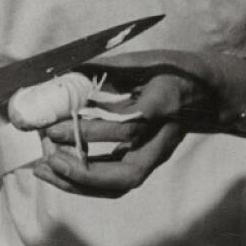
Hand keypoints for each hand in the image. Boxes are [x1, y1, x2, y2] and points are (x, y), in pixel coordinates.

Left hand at [26, 49, 244, 196]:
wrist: (204, 90)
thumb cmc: (169, 69)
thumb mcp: (142, 61)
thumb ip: (107, 68)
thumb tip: (62, 72)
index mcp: (166, 103)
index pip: (134, 123)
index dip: (94, 130)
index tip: (55, 127)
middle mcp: (164, 137)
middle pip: (129, 172)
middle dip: (85, 172)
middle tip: (49, 156)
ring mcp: (157, 154)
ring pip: (121, 183)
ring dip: (79, 182)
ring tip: (42, 168)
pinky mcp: (146, 160)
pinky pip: (116, 182)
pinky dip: (83, 181)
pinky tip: (55, 169)